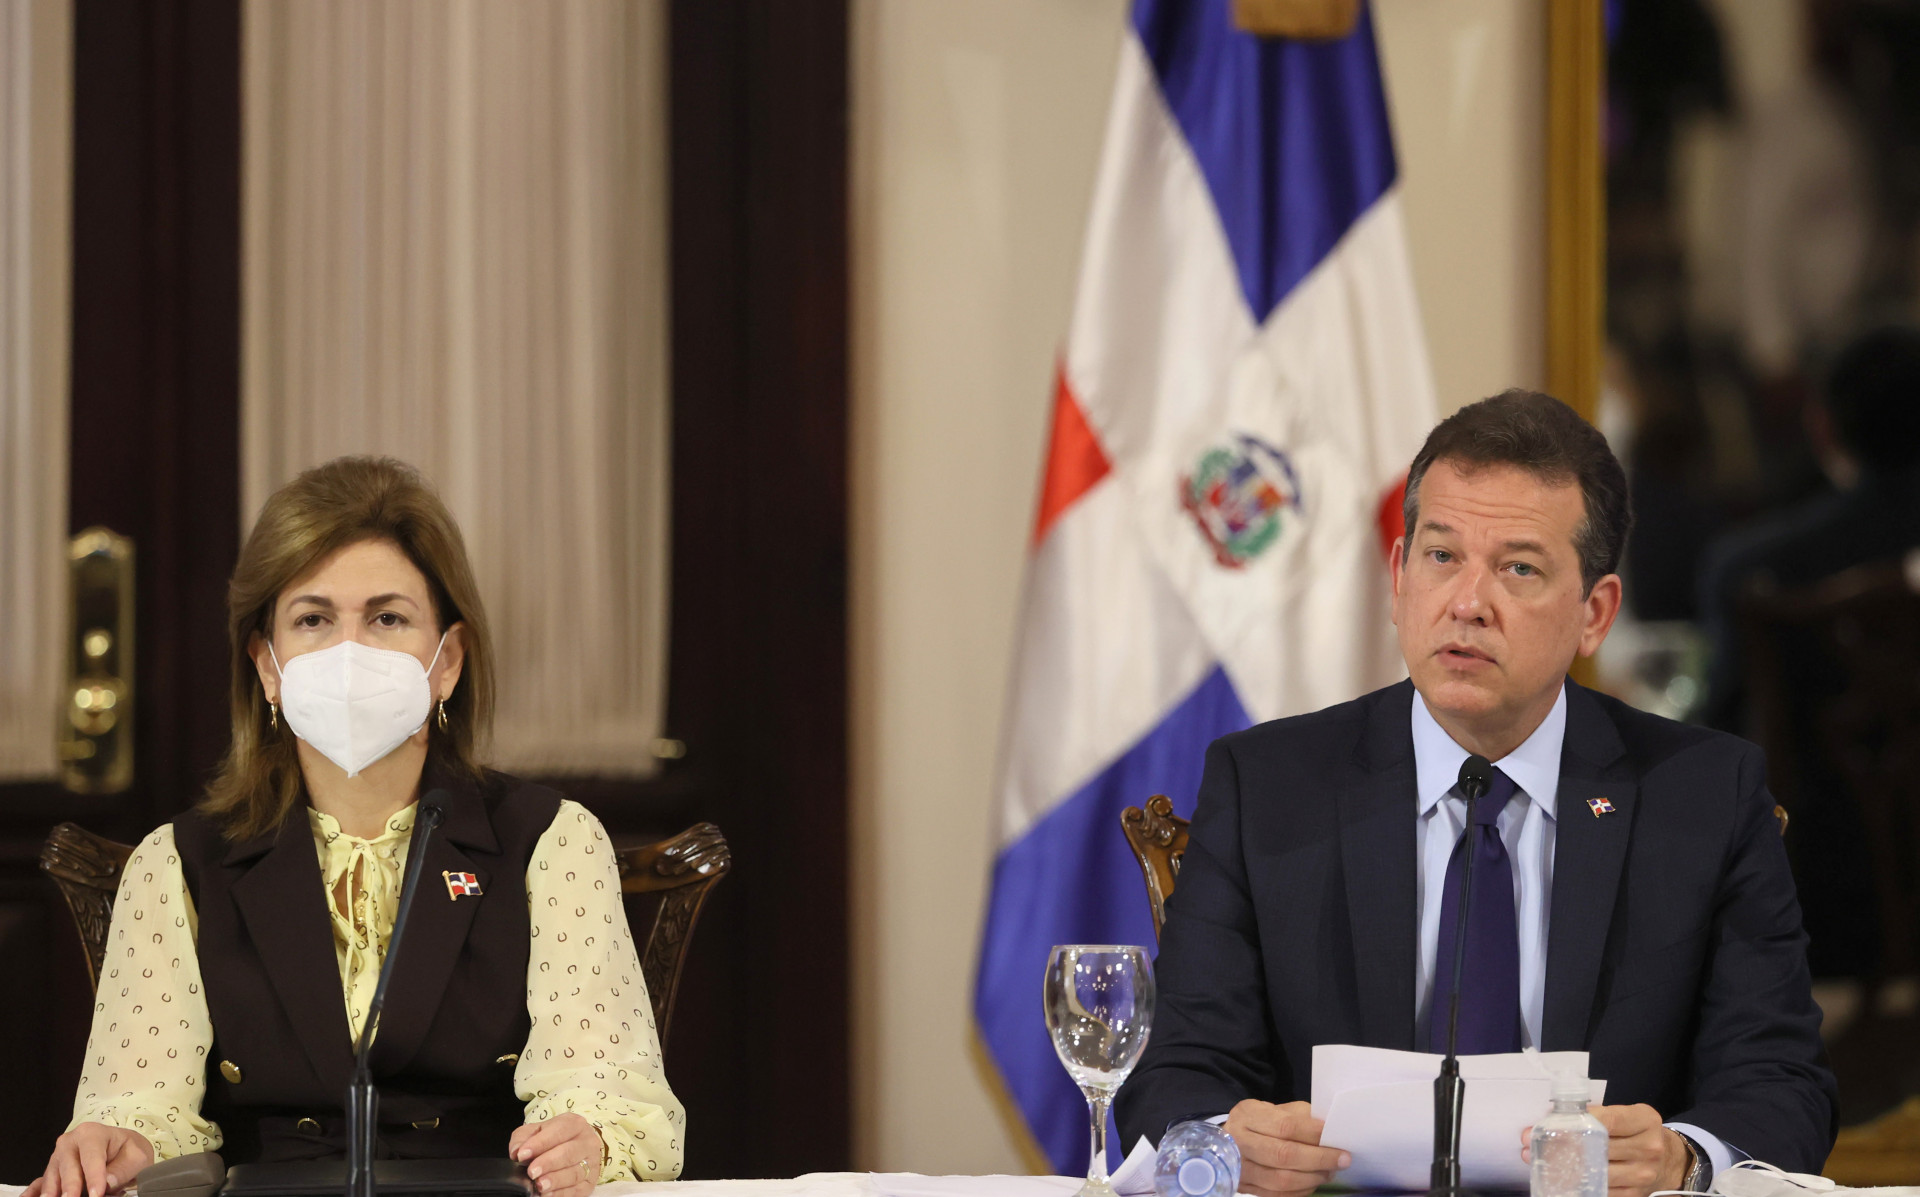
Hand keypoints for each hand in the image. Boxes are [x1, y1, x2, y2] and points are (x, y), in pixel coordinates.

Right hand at [23, 1123, 153, 1196]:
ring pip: (53, 1175)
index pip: (92, 1156)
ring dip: (53, 1191)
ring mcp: (57, 1157)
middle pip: (67, 1166)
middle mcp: (70, 1142)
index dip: (93, 1176)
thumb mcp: (137, 1156)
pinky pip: (41, 1181)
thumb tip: (107, 1181)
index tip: (96, 1194)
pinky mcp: (52, 1170)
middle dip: (70, 1186)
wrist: (121, 1149)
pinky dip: (38, 1191)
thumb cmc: (128, 1150)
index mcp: (92, 1133)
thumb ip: (123, 1168)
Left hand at [510, 1113, 604, 1196]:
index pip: (558, 1131)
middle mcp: (586, 1142)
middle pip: (568, 1153)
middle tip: (532, 1172)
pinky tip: (548, 1194)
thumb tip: (516, 1152)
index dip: (540, 1143)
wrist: (580, 1146)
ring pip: (574, 1173)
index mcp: (574, 1124)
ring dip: (556, 1180)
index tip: (522, 1155)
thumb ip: (524, 1138)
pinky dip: (562, 1193)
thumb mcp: (538, 1131)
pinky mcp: (590, 1182)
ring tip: (539, 1185)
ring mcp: (591, 1162)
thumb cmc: (555, 1138)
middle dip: (548, 1163)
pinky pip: (577, 1189)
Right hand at [1223, 1099, 1352, 1196]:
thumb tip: (1330, 1131)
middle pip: (1283, 1155)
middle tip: (1342, 1159)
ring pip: (1281, 1180)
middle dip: (1318, 1159)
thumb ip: (1302, 1117)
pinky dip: (1301, 1191)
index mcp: (1248, 1115)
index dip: (1313, 1133)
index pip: (1285, 1126)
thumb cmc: (1261, 1122)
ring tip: (1330, 1172)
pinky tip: (1313, 1182)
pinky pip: (1277, 1195)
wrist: (1231, 1140)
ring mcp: (1240, 1168)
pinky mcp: (1245, 1187)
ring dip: (1312, 1178)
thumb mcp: (1277, 1109)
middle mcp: (1239, 1141)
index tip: (1335, 1137)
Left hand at [1520, 1103, 1689, 1196]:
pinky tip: (1560, 1179)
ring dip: (1563, 1168)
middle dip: (1560, 1146)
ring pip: (1597, 1172)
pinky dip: (1578, 1185)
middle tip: (1530, 1145)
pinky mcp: (1635, 1194)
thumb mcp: (1626, 1115)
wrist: (1669, 1161)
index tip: (1545, 1123)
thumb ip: (1596, 1114)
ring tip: (1540, 1162)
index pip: (1607, 1119)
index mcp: (1645, 1120)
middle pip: (1598, 1147)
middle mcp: (1649, 1147)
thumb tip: (1551, 1116)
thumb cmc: (1637, 1132)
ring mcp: (1643, 1174)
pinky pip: (1602, 1191)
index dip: (1574, 1121)